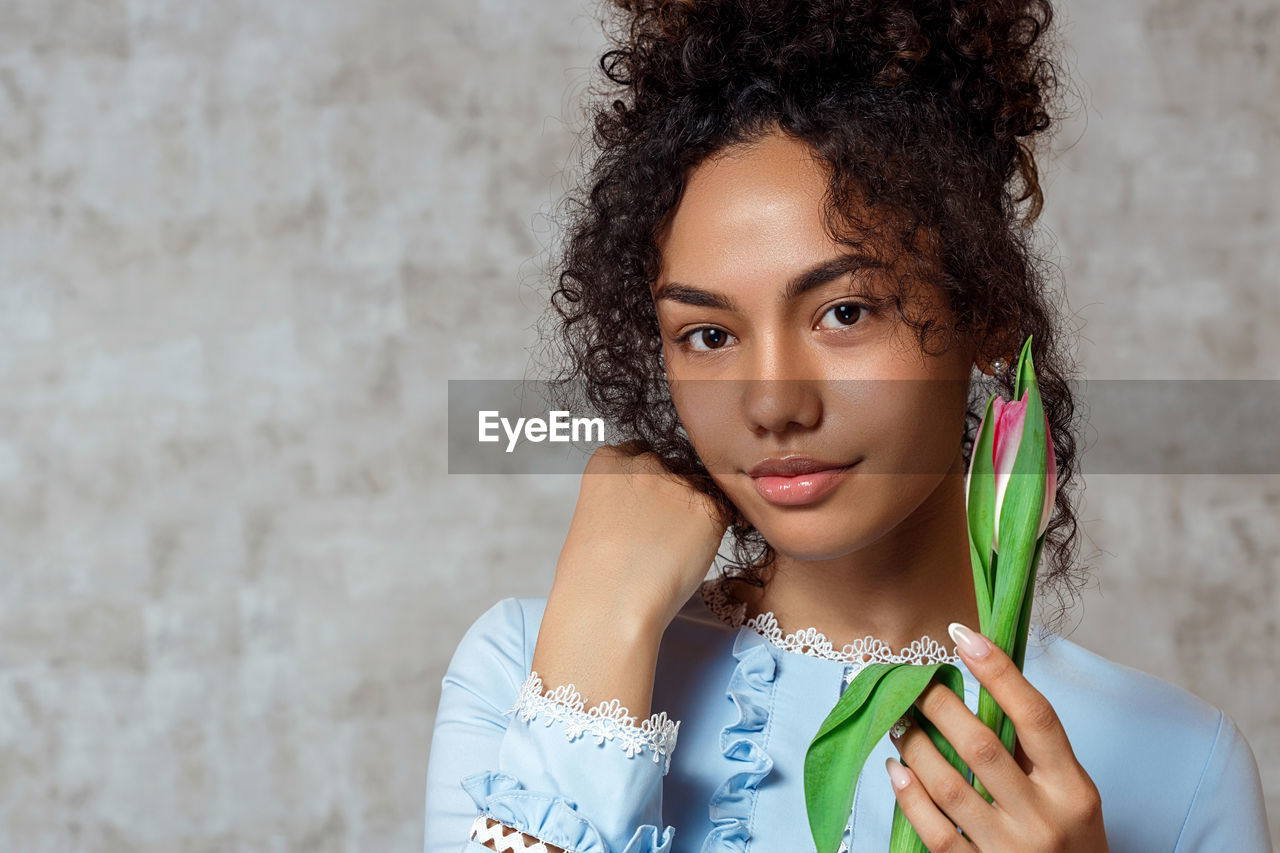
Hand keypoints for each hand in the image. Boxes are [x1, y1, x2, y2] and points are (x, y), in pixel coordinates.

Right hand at [552, 441, 729, 632]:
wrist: (610, 605)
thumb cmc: (594, 576)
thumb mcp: (595, 518)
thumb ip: (625, 497)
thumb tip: (655, 504)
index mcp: (609, 461)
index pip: (638, 453)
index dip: (644, 485)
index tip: (639, 509)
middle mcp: (644, 462)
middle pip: (671, 468)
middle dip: (670, 495)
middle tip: (657, 536)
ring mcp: (678, 483)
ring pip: (698, 491)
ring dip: (692, 513)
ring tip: (669, 552)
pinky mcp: (709, 509)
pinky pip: (720, 514)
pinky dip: (710, 534)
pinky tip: (686, 556)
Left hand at [885, 623, 1108, 851]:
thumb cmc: (1068, 843)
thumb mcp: (1070, 796)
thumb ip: (1034, 752)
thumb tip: (986, 686)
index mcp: (1073, 789)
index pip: (1036, 717)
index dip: (999, 672)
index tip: (963, 636)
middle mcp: (1044, 818)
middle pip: (982, 746)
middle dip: (939, 705)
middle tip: (911, 680)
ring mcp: (1011, 851)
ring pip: (950, 786)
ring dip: (915, 746)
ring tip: (897, 721)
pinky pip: (936, 832)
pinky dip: (910, 797)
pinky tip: (896, 770)